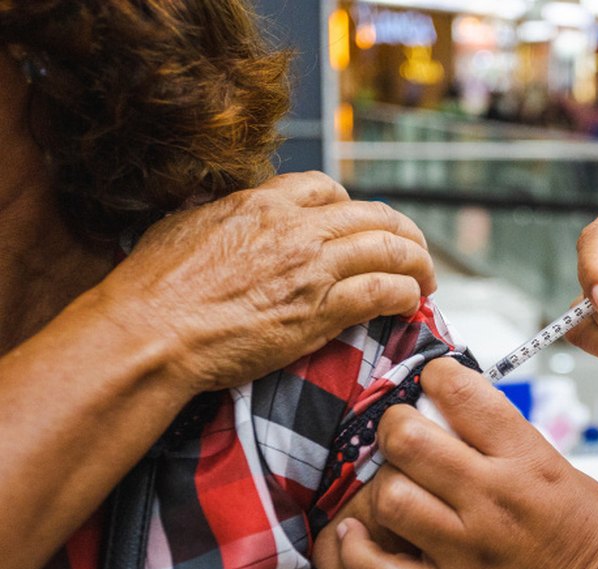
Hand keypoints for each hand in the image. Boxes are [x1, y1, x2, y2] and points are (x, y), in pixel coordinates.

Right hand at [90, 171, 434, 391]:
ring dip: (418, 262)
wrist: (151, 334)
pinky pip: (382, 292)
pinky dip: (406, 293)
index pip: (325, 187)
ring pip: (387, 250)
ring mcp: (310, 268)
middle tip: (416, 249)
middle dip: (403, 231)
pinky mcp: (320, 311)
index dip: (352, 204)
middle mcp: (293, 228)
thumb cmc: (153, 288)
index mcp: (260, 202)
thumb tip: (217, 205)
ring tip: (428, 277)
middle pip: (371, 215)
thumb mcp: (181, 224)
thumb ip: (214, 211)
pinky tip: (413, 301)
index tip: (361, 221)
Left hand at [334, 358, 597, 568]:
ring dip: (383, 486)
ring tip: (394, 485)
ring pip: (391, 498)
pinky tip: (356, 532)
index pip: (464, 394)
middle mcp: (494, 499)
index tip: (432, 379)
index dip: (436, 375)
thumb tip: (464, 423)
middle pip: (409, 439)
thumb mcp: (568, 475)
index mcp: (529, 461)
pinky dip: (359, 550)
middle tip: (400, 429)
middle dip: (395, 424)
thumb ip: (513, 449)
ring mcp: (469, 549)